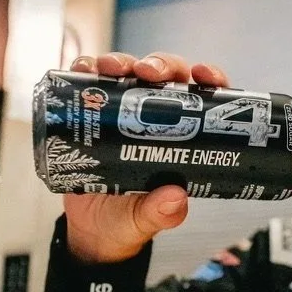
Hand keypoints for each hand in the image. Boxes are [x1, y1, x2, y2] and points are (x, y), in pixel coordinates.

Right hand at [63, 52, 229, 262]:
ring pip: (128, 72)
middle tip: (147, 71)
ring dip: (121, 61)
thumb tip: (175, 197)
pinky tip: (83, 69)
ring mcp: (122, 112)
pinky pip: (89, 82)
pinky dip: (85, 69)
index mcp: (183, 136)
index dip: (208, 78)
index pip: (204, 98)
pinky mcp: (93, 113)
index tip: (202, 74)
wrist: (94, 230)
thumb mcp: (150, 219)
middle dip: (159, 64)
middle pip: (165, 76)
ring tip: (113, 68)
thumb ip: (164, 213)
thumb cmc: (131, 219)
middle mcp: (155, 117)